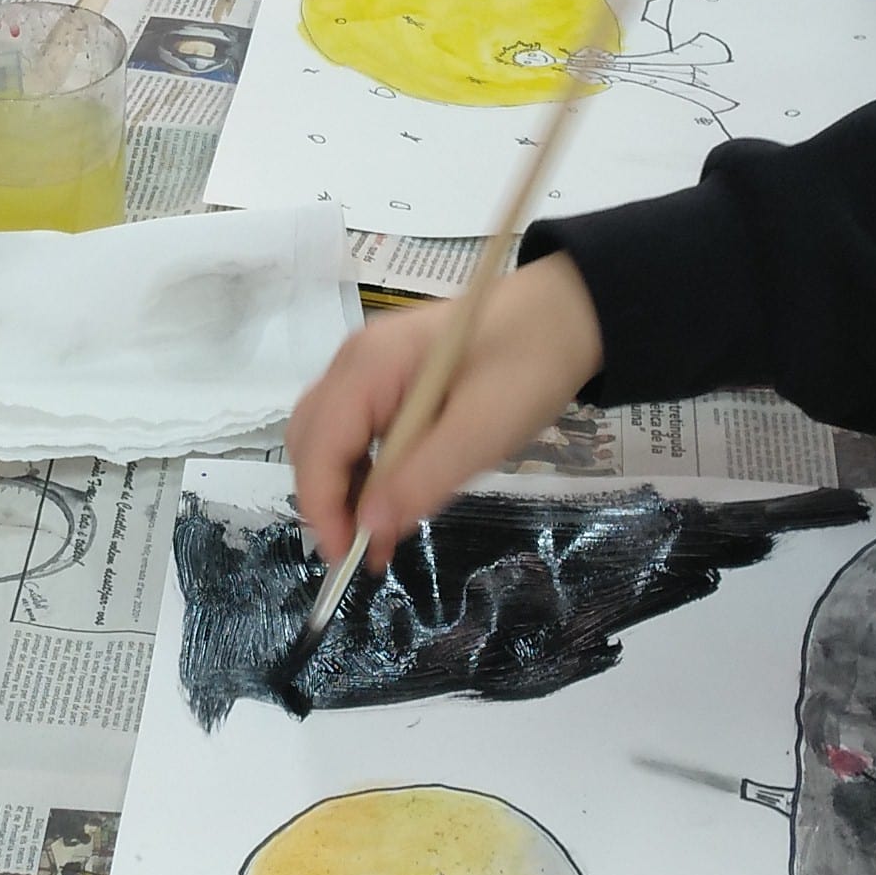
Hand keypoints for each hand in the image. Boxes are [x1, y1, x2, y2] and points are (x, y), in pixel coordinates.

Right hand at [288, 252, 606, 568]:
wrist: (565, 314)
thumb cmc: (527, 367)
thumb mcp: (481, 431)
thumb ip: (421, 480)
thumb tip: (368, 528)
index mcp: (368, 366)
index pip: (317, 446)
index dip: (323, 508)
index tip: (349, 559)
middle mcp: (353, 362)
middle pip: (310, 441)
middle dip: (327, 500)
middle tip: (365, 550)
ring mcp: (367, 367)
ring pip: (328, 438)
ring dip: (344, 489)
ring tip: (379, 535)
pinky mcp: (386, 378)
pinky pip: (356, 429)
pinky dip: (364, 470)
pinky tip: (392, 499)